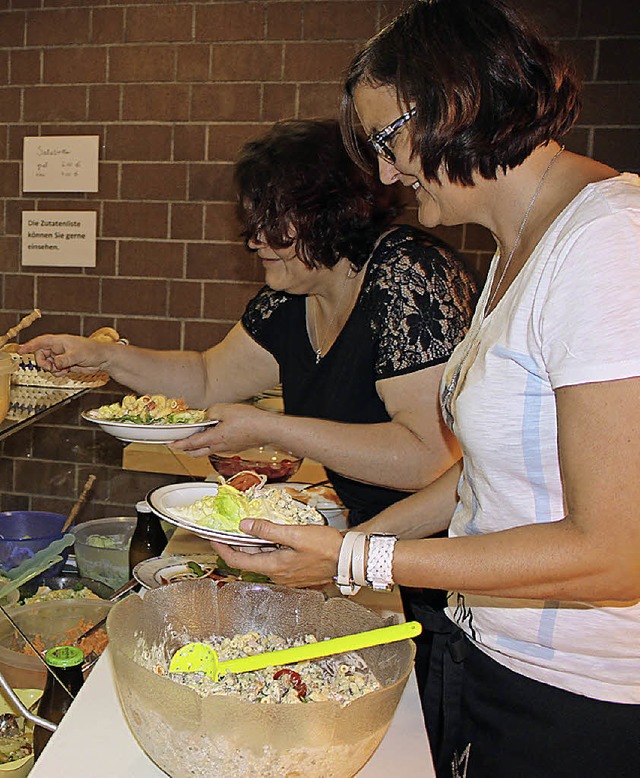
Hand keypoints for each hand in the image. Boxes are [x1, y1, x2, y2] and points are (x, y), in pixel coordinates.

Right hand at [18, 334, 106, 374]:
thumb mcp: (78, 355)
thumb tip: (55, 364)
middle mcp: (59, 348)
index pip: (41, 341)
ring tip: (62, 370)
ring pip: (48, 363)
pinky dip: (57, 372)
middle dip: (43, 362)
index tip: (21, 351)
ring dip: (51, 369)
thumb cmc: (93, 351)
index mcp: (60, 341)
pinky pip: (55, 369)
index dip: (30, 345)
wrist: (103, 359)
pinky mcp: (66, 364)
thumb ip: (64, 360)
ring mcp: (62, 356)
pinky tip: (65, 372)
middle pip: (41, 354)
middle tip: (50, 367)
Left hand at [171, 403, 274, 456]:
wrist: (268, 429)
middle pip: (197, 453)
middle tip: (179, 444)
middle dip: (185, 449)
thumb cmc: (250, 421)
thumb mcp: (226, 409)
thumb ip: (211, 412)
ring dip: (198, 447)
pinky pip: (218, 448)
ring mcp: (228, 449)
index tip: (170, 444)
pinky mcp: (235, 447)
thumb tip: (207, 416)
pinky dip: (211, 444)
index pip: (191, 443)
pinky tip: (214, 436)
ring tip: (194, 439)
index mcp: (214, 438)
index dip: (179, 444)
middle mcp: (220, 447)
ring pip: (207, 451)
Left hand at [211, 519, 342, 587]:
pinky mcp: (295, 572)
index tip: (213, 538)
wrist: (348, 559)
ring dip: (255, 546)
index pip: (239, 560)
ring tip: (250, 530)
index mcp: (274, 566)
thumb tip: (245, 526)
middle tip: (228, 530)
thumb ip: (268, 530)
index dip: (223, 549)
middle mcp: (278, 575)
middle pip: (250, 560)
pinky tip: (273, 538)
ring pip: (263, 560)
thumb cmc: (326, 548)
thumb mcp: (294, 534)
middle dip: (238, 545)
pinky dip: (268, 549)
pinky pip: (275, 560)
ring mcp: (286, 575)